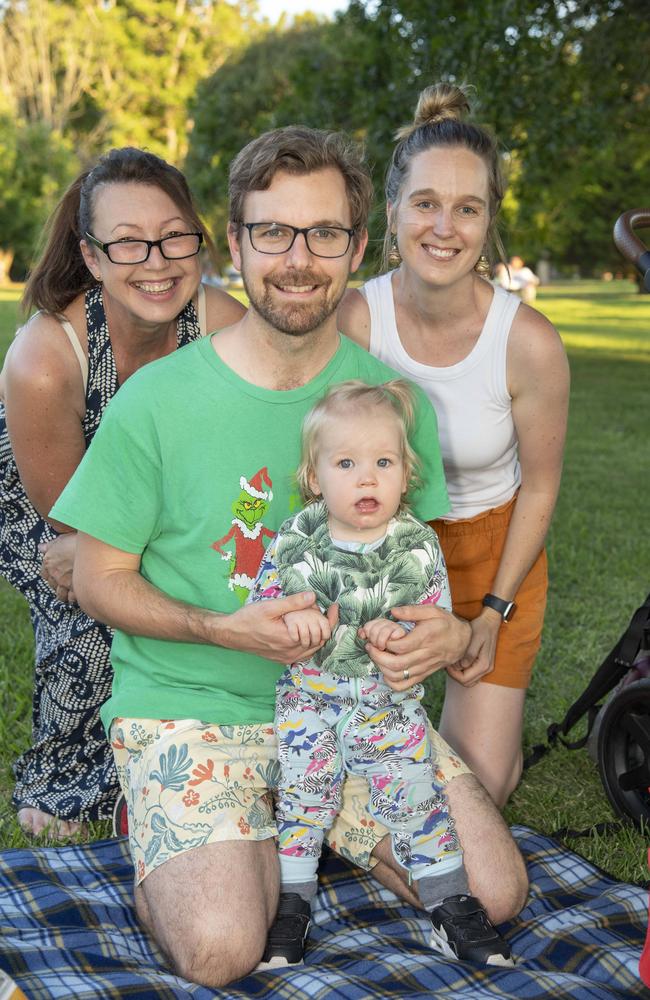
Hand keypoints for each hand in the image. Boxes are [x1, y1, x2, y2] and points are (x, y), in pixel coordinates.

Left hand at [39, 533, 77, 604]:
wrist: (92, 551)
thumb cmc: (77, 543)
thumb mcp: (62, 539)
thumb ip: (50, 545)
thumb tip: (40, 547)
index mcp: (49, 562)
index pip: (44, 572)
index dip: (50, 573)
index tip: (55, 571)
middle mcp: (55, 575)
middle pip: (52, 584)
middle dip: (57, 583)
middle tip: (64, 580)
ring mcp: (65, 583)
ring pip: (60, 594)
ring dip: (64, 594)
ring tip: (69, 591)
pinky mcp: (75, 590)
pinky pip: (72, 598)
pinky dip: (74, 598)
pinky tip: (78, 595)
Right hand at [219, 592, 338, 662]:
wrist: (231, 634)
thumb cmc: (248, 619)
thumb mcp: (270, 607)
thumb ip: (293, 602)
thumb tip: (313, 596)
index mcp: (291, 639)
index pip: (322, 632)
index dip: (331, 619)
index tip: (335, 607)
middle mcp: (291, 652)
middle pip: (320, 641)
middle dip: (325, 625)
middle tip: (322, 610)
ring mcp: (286, 657)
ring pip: (313, 648)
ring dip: (318, 635)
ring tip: (315, 619)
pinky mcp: (282, 659)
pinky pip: (303, 653)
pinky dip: (309, 643)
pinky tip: (305, 631)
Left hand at [367, 604, 470, 691]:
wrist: (463, 642)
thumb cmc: (446, 624)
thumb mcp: (433, 610)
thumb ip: (412, 610)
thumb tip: (393, 612)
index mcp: (425, 637)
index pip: (401, 646)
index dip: (385, 643)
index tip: (378, 636)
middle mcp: (424, 655)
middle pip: (396, 664)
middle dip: (378, 657)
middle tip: (370, 647)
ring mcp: (424, 667)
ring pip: (398, 676)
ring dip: (381, 668)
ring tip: (376, 656)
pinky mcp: (423, 675)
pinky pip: (404, 685)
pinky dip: (391, 681)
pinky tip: (386, 670)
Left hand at [446, 608, 500, 686]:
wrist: (490, 621)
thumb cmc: (481, 628)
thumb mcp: (474, 639)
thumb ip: (468, 654)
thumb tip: (461, 666)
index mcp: (484, 664)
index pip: (465, 679)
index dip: (453, 674)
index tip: (447, 663)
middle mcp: (487, 668)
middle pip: (467, 682)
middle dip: (455, 675)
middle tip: (448, 663)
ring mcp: (486, 667)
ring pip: (470, 680)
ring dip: (459, 674)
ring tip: (453, 662)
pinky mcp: (484, 664)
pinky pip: (472, 674)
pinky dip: (464, 671)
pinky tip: (459, 661)